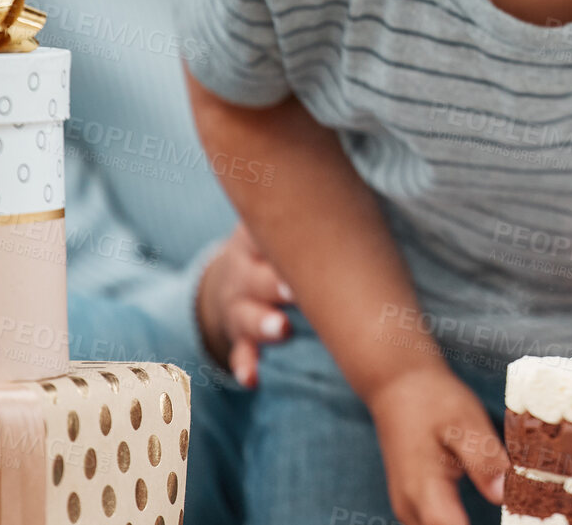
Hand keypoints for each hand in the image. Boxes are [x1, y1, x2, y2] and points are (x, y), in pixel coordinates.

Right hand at [195, 223, 293, 386]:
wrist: (229, 280)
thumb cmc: (269, 250)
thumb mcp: (270, 230)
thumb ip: (297, 222)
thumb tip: (342, 192)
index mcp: (252, 242)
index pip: (261, 236)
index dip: (276, 241)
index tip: (300, 247)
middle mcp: (243, 275)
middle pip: (257, 279)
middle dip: (274, 284)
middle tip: (293, 290)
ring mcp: (238, 307)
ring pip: (248, 316)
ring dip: (264, 324)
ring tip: (282, 331)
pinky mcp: (239, 336)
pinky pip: (240, 353)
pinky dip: (245, 366)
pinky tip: (252, 380)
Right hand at [367, 365, 506, 524]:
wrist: (397, 384)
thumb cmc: (432, 399)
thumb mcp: (466, 421)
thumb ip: (484, 461)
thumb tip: (505, 495)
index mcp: (424, 491)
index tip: (515, 518)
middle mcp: (410, 509)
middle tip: (517, 511)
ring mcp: (407, 509)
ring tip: (509, 512)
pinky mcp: (411, 503)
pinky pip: (436, 524)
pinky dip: (457, 522)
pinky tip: (481, 503)